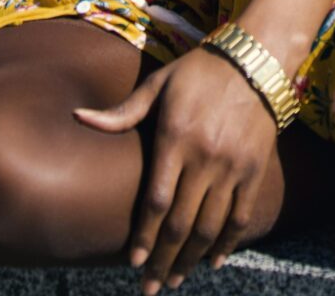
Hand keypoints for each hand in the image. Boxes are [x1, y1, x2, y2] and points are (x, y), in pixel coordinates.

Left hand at [74, 46, 280, 293]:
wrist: (256, 60)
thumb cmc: (199, 71)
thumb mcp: (158, 84)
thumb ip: (122, 112)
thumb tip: (78, 117)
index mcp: (176, 137)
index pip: (157, 201)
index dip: (144, 236)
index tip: (132, 262)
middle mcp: (205, 157)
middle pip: (182, 223)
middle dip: (163, 260)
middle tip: (150, 287)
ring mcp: (233, 166)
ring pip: (211, 226)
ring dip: (192, 259)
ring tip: (175, 280)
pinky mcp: (255, 169)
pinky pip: (242, 215)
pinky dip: (228, 242)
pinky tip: (214, 261)